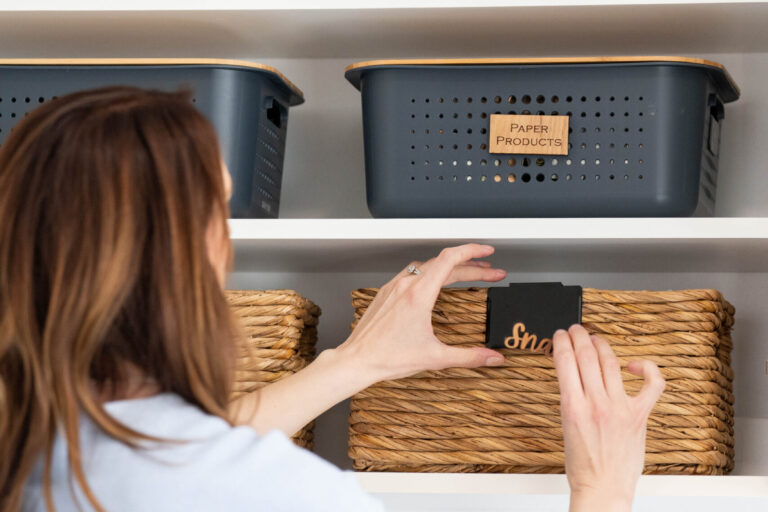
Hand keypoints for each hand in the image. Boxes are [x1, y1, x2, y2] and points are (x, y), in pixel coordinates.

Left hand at [337, 243, 506, 382]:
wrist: (357, 361)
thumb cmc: (386, 357)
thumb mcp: (434, 357)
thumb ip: (469, 357)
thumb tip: (492, 358)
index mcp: (418, 295)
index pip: (450, 259)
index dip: (472, 251)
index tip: (487, 251)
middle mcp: (405, 286)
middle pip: (444, 264)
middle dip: (471, 266)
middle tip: (490, 272)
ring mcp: (393, 287)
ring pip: (427, 266)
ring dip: (449, 267)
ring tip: (466, 273)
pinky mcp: (385, 293)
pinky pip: (411, 274)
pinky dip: (430, 273)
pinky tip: (434, 282)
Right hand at [553, 325, 664, 511]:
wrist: (602, 489)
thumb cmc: (583, 464)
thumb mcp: (566, 425)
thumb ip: (572, 399)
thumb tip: (573, 376)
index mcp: (572, 407)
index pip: (566, 360)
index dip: (562, 341)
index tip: (560, 335)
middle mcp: (597, 404)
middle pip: (587, 355)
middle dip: (579, 336)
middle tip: (575, 330)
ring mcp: (620, 408)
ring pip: (611, 362)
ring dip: (601, 344)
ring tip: (595, 339)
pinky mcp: (639, 416)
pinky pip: (652, 384)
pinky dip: (646, 368)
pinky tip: (634, 365)